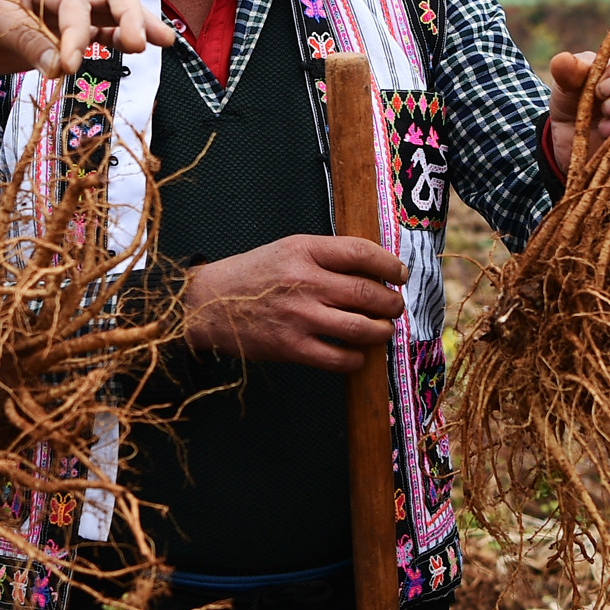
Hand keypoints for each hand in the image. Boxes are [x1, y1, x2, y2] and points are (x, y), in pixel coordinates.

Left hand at [0, 0, 175, 78]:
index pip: (75, 3)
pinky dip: (114, 41)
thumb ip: (27, 41)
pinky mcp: (58, 35)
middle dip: (131, 16)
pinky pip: (96, 34)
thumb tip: (61, 69)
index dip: (78, 34)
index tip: (68, 66)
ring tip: (165, 42)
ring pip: (111, 12)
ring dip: (136, 25)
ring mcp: (62, 11)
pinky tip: (134, 52)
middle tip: (141, 45)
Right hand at [183, 234, 407, 371]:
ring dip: (381, 331)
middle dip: (392, 304)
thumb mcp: (287, 250)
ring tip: (382, 330)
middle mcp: (304, 281)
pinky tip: (356, 354)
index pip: (362, 252)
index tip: (401, 274)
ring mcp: (299, 316)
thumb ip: (326, 257)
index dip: (390, 264)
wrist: (207, 304)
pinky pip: (339, 358)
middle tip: (394, 307)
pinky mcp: (291, 346)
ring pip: (361, 328)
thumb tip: (374, 272)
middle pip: (369, 293)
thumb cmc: (252, 276)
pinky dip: (356, 359)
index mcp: (305, 250)